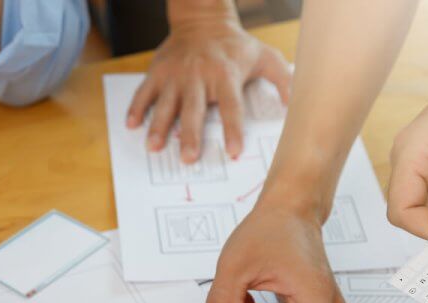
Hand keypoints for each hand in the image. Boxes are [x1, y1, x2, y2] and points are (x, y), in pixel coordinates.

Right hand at [127, 6, 289, 162]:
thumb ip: (284, 81)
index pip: (231, 107)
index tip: (235, 151)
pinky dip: (137, 108)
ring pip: (166, 103)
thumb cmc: (236, 45)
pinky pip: (145, 92)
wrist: (203, 19)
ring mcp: (176, 74)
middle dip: (190, 135)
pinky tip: (132, 125)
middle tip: (188, 158)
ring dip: (159, 126)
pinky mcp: (158, 71)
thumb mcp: (266, 57)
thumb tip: (296, 107)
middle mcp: (199, 75)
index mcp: (226, 75)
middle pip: (194, 110)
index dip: (233, 129)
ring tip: (154, 146)